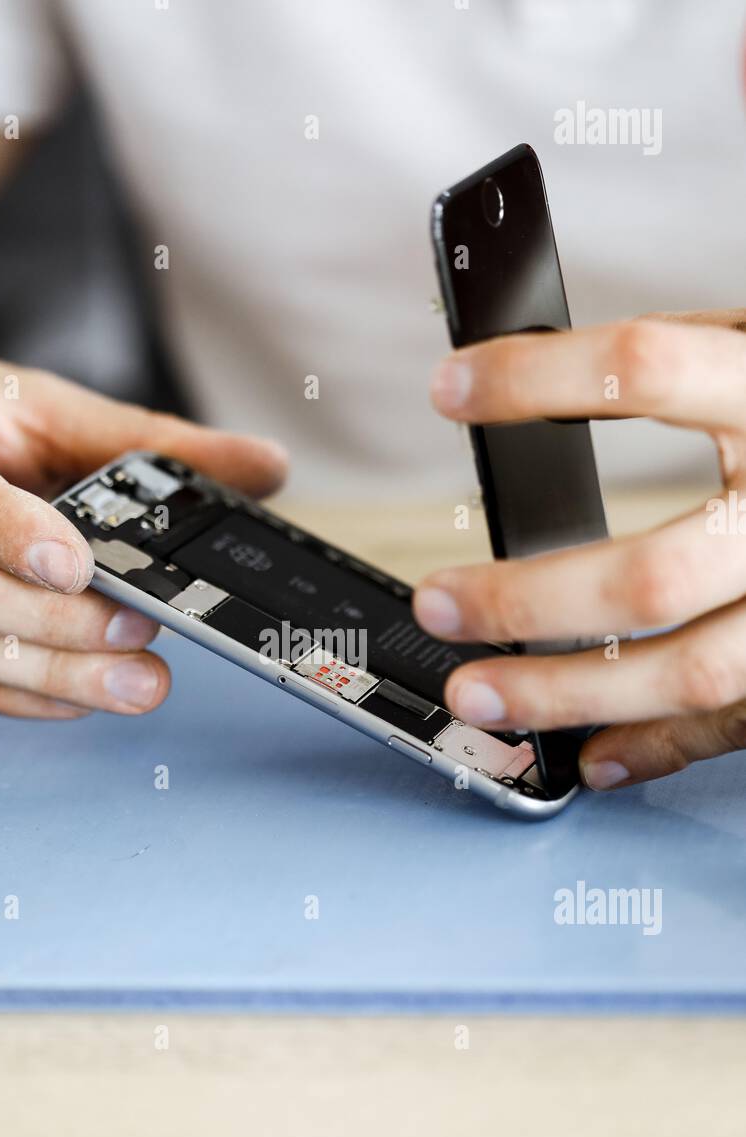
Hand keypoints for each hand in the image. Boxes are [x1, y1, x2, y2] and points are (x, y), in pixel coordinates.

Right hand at [0, 335, 286, 717]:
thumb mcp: (47, 405)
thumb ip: (148, 440)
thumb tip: (265, 465)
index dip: (2, 529)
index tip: (77, 564)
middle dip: (48, 619)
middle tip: (138, 632)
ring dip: (43, 672)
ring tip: (136, 684)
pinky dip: (12, 695)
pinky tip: (80, 697)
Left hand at [413, 309, 745, 790]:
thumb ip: (696, 364)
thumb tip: (525, 373)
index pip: (651, 370)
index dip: (539, 378)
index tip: (451, 388)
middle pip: (652, 575)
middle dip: (527, 599)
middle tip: (439, 602)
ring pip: (691, 673)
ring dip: (569, 694)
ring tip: (480, 693)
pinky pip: (738, 724)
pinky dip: (657, 746)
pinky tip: (588, 753)